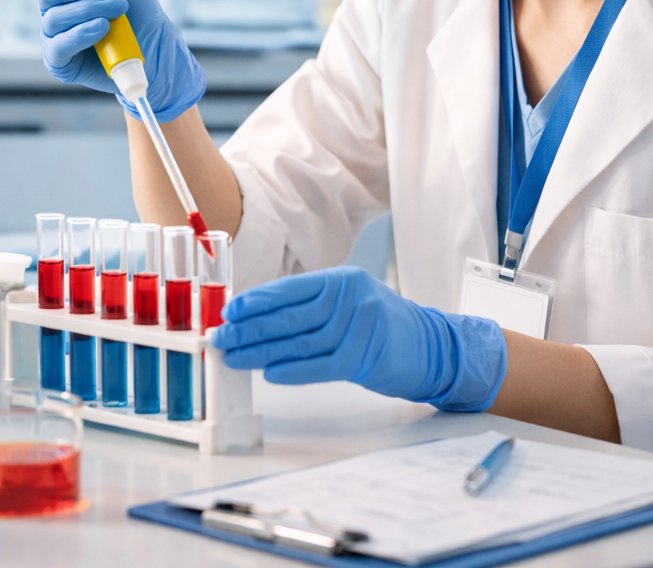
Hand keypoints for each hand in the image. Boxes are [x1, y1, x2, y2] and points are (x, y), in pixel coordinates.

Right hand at [31, 0, 205, 121]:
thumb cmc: (138, 12)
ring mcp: (55, 37)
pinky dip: (82, 32)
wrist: (158, 49)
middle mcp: (54, 10)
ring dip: (90, 8)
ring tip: (120, 8)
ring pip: (54, 16)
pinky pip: (59, 44)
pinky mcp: (61, 62)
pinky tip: (103, 27)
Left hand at [210, 266, 506, 411]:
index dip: (255, 301)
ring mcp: (358, 327)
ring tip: (234, 357)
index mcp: (341, 280)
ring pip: (297, 341)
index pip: (289, 288)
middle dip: (248, 328)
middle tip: (220, 337)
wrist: (432, 348)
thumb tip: (259, 320)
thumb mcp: (349, 303)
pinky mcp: (364, 358)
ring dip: (260, 351)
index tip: (228, 312)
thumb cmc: (382, 327)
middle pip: (288, 316)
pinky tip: (268, 372)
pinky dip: (291, 370)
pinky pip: (318, 366)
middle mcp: (349, 298)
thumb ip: (311, 307)